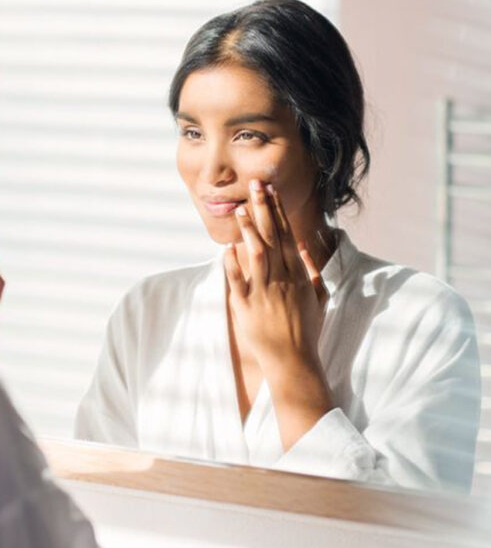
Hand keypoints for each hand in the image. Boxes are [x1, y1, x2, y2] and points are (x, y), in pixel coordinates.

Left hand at [224, 179, 326, 370]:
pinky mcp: (246, 307)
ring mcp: (263, 292)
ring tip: (241, 209)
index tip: (271, 191)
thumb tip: (303, 246)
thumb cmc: (307, 331)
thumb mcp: (319, 298)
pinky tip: (227, 247)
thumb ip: (313, 271)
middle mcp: (282, 279)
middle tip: (255, 186)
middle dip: (263, 209)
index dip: (278, 211)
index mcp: (299, 275)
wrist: (294, 361)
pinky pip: (238, 281)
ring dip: (248, 230)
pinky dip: (232, 264)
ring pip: (256, 254)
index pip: (286, 235)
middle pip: (272, 237)